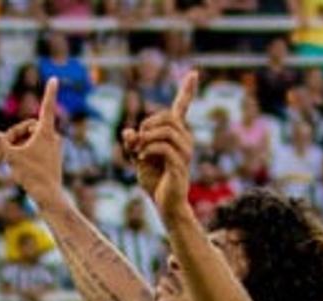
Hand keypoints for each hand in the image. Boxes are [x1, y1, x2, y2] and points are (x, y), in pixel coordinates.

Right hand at [0, 78, 66, 201]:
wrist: (49, 196)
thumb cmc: (32, 176)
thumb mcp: (11, 157)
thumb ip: (2, 144)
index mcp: (46, 133)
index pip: (47, 106)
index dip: (49, 92)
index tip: (54, 78)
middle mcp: (53, 137)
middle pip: (28, 127)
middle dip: (14, 136)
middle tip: (2, 150)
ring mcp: (53, 147)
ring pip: (30, 138)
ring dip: (17, 145)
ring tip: (7, 160)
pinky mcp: (52, 156)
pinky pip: (34, 147)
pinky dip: (24, 152)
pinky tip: (17, 166)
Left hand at [123, 71, 197, 218]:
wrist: (165, 204)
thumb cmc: (154, 180)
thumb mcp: (138, 156)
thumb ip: (133, 142)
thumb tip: (129, 132)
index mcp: (176, 134)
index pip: (182, 107)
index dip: (188, 89)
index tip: (194, 73)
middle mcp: (185, 140)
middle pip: (167, 116)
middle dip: (147, 125)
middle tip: (137, 142)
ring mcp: (185, 152)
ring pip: (166, 130)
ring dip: (146, 139)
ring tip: (139, 153)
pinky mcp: (180, 165)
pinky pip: (164, 148)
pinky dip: (148, 151)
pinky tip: (141, 160)